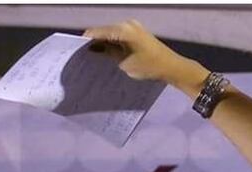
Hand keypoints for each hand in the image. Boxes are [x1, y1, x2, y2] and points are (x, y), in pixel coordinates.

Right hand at [83, 20, 202, 88]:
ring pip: (111, 33)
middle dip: (95, 41)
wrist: (173, 67)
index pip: (97, 32)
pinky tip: (109, 52)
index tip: (78, 51)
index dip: (86, 41)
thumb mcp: (124, 63)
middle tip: (85, 54)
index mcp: (123, 29)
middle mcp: (127, 24)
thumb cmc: (149, 66)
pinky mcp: (138, 32)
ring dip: (104, 42)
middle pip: (104, 30)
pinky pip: (120, 35)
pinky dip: (113, 42)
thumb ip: (108, 52)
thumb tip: (94, 48)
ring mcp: (133, 27)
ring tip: (95, 55)